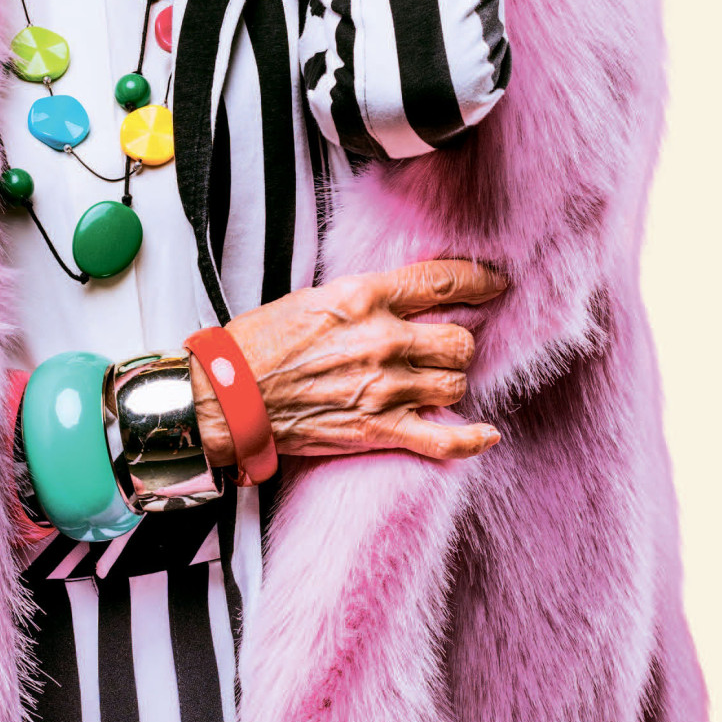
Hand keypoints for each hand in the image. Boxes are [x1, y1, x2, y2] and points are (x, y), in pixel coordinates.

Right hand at [189, 260, 506, 466]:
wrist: (226, 397)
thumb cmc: (258, 345)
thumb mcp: (313, 299)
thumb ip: (364, 299)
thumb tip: (402, 301)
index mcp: (364, 297)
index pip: (442, 282)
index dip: (479, 281)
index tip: (495, 283)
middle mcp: (382, 339)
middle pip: (459, 339)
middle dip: (456, 345)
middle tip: (439, 350)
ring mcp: (384, 387)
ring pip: (456, 383)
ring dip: (448, 384)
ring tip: (429, 385)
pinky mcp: (378, 429)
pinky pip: (445, 439)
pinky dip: (471, 440)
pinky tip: (485, 435)